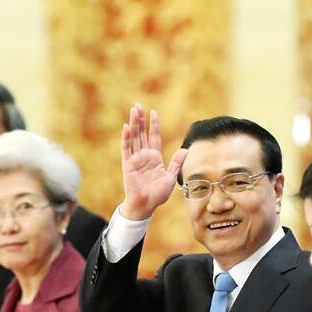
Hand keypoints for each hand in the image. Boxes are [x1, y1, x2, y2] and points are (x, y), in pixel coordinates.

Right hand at [120, 104, 187, 220]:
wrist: (146, 205)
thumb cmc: (157, 194)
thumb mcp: (171, 177)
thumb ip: (176, 163)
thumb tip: (185, 149)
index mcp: (155, 158)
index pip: (154, 137)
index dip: (154, 125)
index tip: (154, 112)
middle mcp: (144, 156)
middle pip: (142, 134)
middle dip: (141, 120)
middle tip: (139, 105)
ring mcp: (135, 159)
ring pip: (134, 137)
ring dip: (134, 124)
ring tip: (133, 110)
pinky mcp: (128, 164)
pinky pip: (126, 149)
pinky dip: (126, 138)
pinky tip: (127, 127)